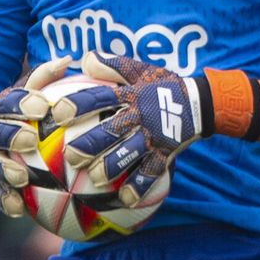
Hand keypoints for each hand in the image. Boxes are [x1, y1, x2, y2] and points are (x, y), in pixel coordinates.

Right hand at [0, 56, 71, 216]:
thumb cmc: (15, 108)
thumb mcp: (25, 89)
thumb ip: (45, 77)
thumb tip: (68, 59)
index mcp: (1, 106)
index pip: (11, 101)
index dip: (25, 103)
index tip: (41, 106)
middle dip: (13, 135)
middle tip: (30, 140)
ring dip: (6, 170)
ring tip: (21, 178)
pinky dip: (5, 200)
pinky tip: (19, 209)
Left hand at [57, 52, 201, 206]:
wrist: (200, 102)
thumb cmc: (161, 85)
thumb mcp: (139, 69)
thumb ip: (112, 65)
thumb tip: (85, 59)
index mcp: (130, 95)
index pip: (100, 97)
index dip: (80, 105)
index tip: (59, 113)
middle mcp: (139, 116)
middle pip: (112, 130)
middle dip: (90, 144)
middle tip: (70, 156)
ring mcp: (153, 136)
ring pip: (130, 152)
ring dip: (112, 166)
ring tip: (95, 178)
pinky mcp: (165, 152)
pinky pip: (152, 171)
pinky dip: (140, 186)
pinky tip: (125, 200)